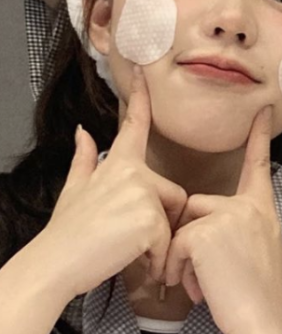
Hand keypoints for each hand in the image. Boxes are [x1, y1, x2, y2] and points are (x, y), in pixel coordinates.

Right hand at [29, 66, 186, 303]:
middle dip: (162, 221)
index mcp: (117, 164)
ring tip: (127, 250)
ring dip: (158, 242)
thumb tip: (83, 131)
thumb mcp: (74, 190)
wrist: (55, 264)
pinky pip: (168, 242)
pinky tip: (132, 260)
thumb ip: (84, 159)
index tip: (143, 69)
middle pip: (173, 194)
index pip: (134, 124)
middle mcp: (132, 172)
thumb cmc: (67, 233)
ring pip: (172, 220)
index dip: (140, 96)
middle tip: (131, 240)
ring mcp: (141, 192)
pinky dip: (156, 259)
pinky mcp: (150, 217)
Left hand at [164, 108, 281, 333]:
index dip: (260, 136)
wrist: (262, 318)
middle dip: (192, 239)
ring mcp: (226, 216)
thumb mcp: (262, 250)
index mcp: (262, 209)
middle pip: (198, 205)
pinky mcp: (204, 232)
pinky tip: (200, 288)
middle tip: (210, 274)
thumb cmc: (261, 296)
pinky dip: (180, 270)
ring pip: (184, 226)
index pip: (259, 164)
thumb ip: (242, 229)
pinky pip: (176, 245)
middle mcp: (247, 206)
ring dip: (185, 258)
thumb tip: (214, 231)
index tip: (264, 111)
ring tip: (207, 284)